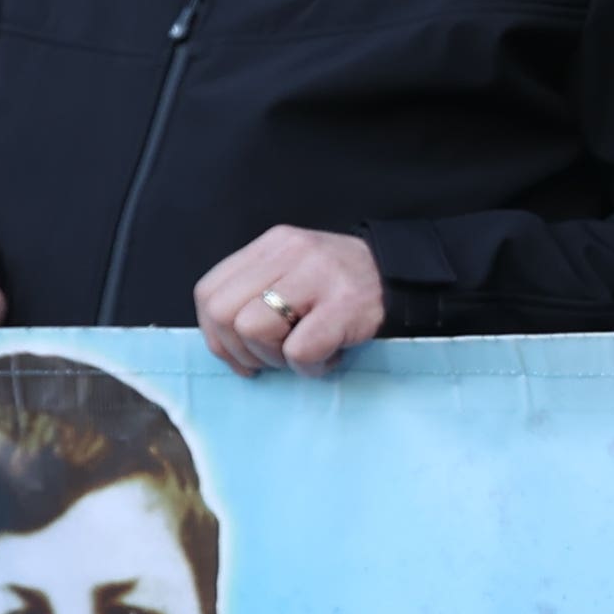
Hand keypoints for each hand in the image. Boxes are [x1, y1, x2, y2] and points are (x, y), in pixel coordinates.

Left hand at [199, 228, 386, 375]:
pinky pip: (299, 350)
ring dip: (275, 358)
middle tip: (272, 358)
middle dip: (241, 350)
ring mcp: (317, 275)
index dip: (214, 335)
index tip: (239, 355)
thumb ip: (256, 293)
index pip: (208, 292)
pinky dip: (309, 367)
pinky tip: (328, 357)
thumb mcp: (292, 273)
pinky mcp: (344, 304)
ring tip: (303, 354)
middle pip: (223, 313)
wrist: (404, 279)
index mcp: (270, 246)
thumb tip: (223, 343)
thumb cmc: (340, 287)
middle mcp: (289, 252)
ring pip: (254, 329)